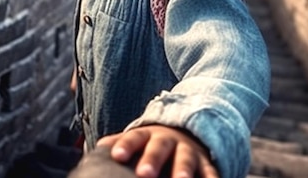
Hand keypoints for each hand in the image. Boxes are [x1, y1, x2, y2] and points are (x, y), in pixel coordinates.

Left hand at [97, 125, 218, 177]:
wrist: (187, 133)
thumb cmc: (153, 144)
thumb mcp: (139, 139)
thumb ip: (120, 144)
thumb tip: (97, 150)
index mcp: (148, 136)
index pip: (135, 137)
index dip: (126, 146)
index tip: (117, 156)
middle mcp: (168, 141)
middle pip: (159, 147)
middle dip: (152, 159)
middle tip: (144, 173)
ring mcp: (188, 151)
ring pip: (185, 159)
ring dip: (183, 170)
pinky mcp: (206, 163)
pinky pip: (210, 173)